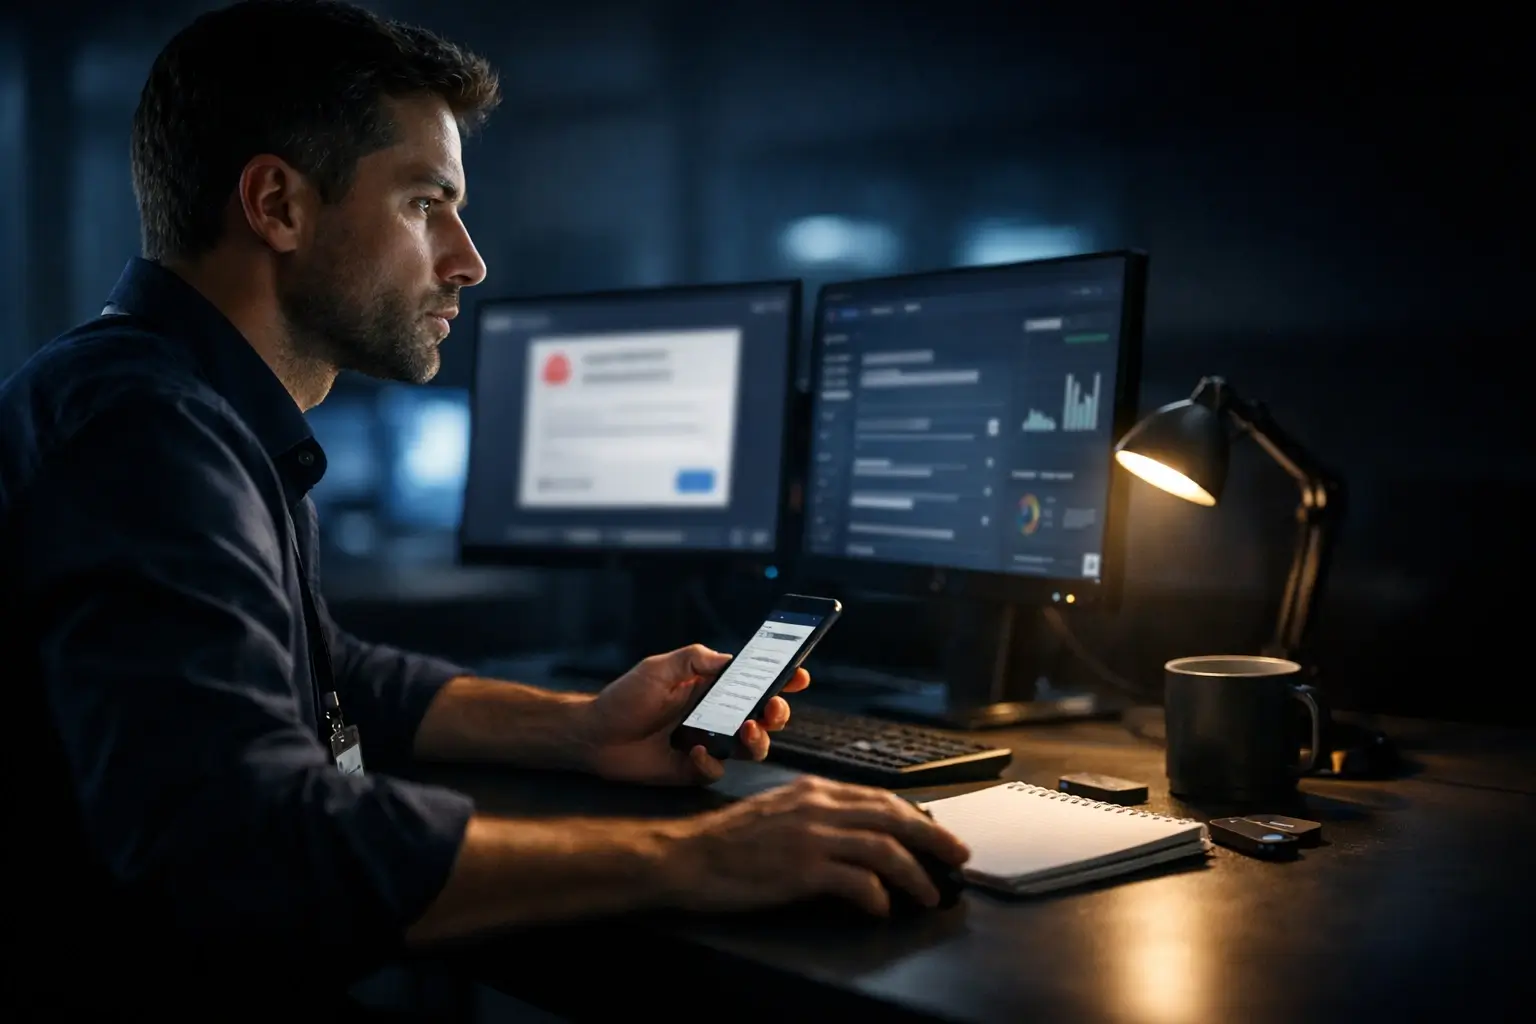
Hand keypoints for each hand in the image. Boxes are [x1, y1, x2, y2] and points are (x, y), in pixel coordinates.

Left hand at [583, 644, 809, 785]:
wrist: (594, 736)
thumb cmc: (624, 698)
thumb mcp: (657, 669)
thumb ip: (693, 660)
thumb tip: (729, 659)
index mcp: (713, 688)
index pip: (756, 682)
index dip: (782, 679)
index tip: (798, 675)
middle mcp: (717, 716)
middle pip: (764, 716)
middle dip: (778, 712)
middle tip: (772, 709)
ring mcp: (708, 743)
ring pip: (752, 746)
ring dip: (757, 739)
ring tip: (744, 730)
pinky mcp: (693, 769)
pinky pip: (717, 770)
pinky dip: (710, 762)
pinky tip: (693, 752)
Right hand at [662, 775, 970, 916]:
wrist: (686, 856)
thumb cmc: (728, 842)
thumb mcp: (779, 813)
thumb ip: (817, 816)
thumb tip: (858, 837)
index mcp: (814, 790)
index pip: (881, 799)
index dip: (917, 818)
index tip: (937, 836)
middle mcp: (818, 806)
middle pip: (894, 817)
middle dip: (933, 840)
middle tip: (958, 859)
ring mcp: (811, 836)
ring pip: (884, 849)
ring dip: (915, 875)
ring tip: (929, 895)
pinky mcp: (801, 868)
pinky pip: (857, 882)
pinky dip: (877, 896)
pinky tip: (882, 908)